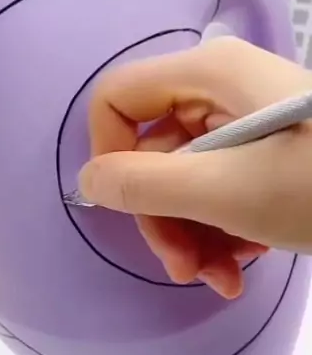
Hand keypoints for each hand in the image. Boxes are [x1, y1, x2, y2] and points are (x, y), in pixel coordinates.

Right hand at [78, 37, 311, 298]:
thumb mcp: (226, 191)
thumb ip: (143, 186)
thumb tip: (86, 182)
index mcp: (207, 75)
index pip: (117, 98)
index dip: (109, 154)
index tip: (130, 210)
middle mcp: (220, 91)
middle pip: (152, 150)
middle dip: (162, 217)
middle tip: (187, 269)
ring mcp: (246, 125)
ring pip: (185, 179)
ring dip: (193, 236)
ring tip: (224, 279)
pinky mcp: (268, 155)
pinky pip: (220, 189)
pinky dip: (223, 231)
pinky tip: (246, 265)